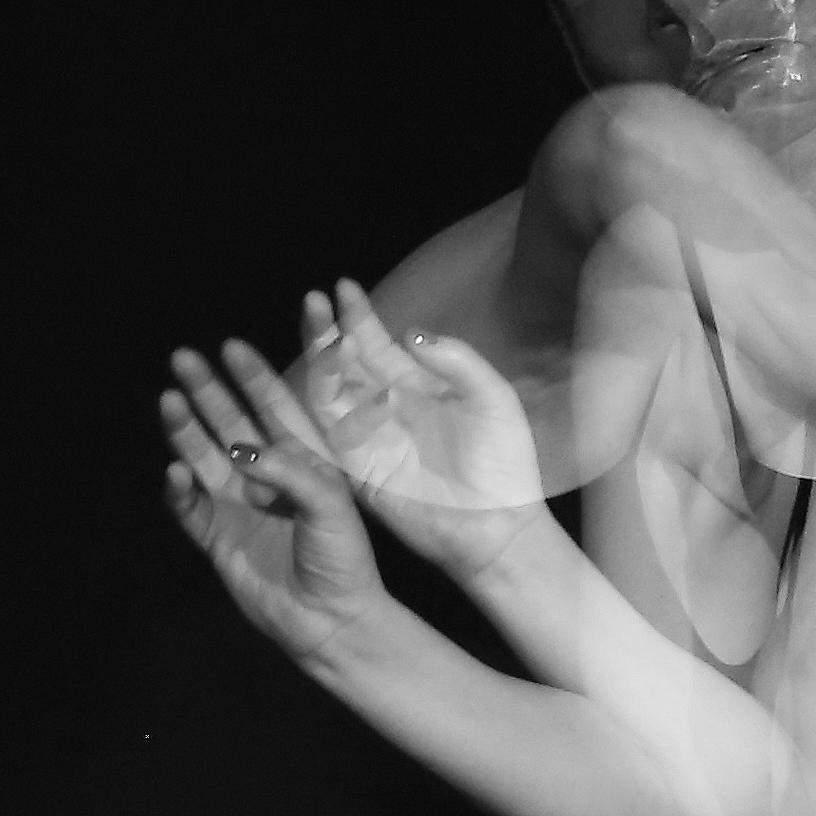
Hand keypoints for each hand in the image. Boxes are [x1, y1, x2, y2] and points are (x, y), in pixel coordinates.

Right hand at [161, 344, 399, 668]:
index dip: (251, 377)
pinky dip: (179, 489)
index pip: (272, 407)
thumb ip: (290, 470)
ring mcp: (238, 506)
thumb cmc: (344, 559)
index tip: (231, 346)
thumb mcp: (330, 504)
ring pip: (203, 457)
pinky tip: (174, 470)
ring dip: (184, 429)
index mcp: (301, 462)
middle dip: (206, 391)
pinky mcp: (217, 537)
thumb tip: (241, 450)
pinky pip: (189, 507)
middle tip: (183, 358)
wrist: (331, 620)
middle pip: (229, 423)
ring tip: (168, 399)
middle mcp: (265, 478)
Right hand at [295, 281, 550, 566]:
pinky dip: (316, 409)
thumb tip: (410, 332)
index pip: (378, 344)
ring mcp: (368, 438)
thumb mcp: (493, 399)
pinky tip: (310, 380)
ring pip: (329, 392)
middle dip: (326, 331)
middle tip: (312, 299)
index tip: (343, 287)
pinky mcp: (358, 471)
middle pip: (345, 362)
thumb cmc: (505, 465)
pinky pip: (327, 436)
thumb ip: (457, 362)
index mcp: (418, 387)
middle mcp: (386, 408)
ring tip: (313, 331)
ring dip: (318, 362)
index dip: (359, 316)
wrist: (499, 527)